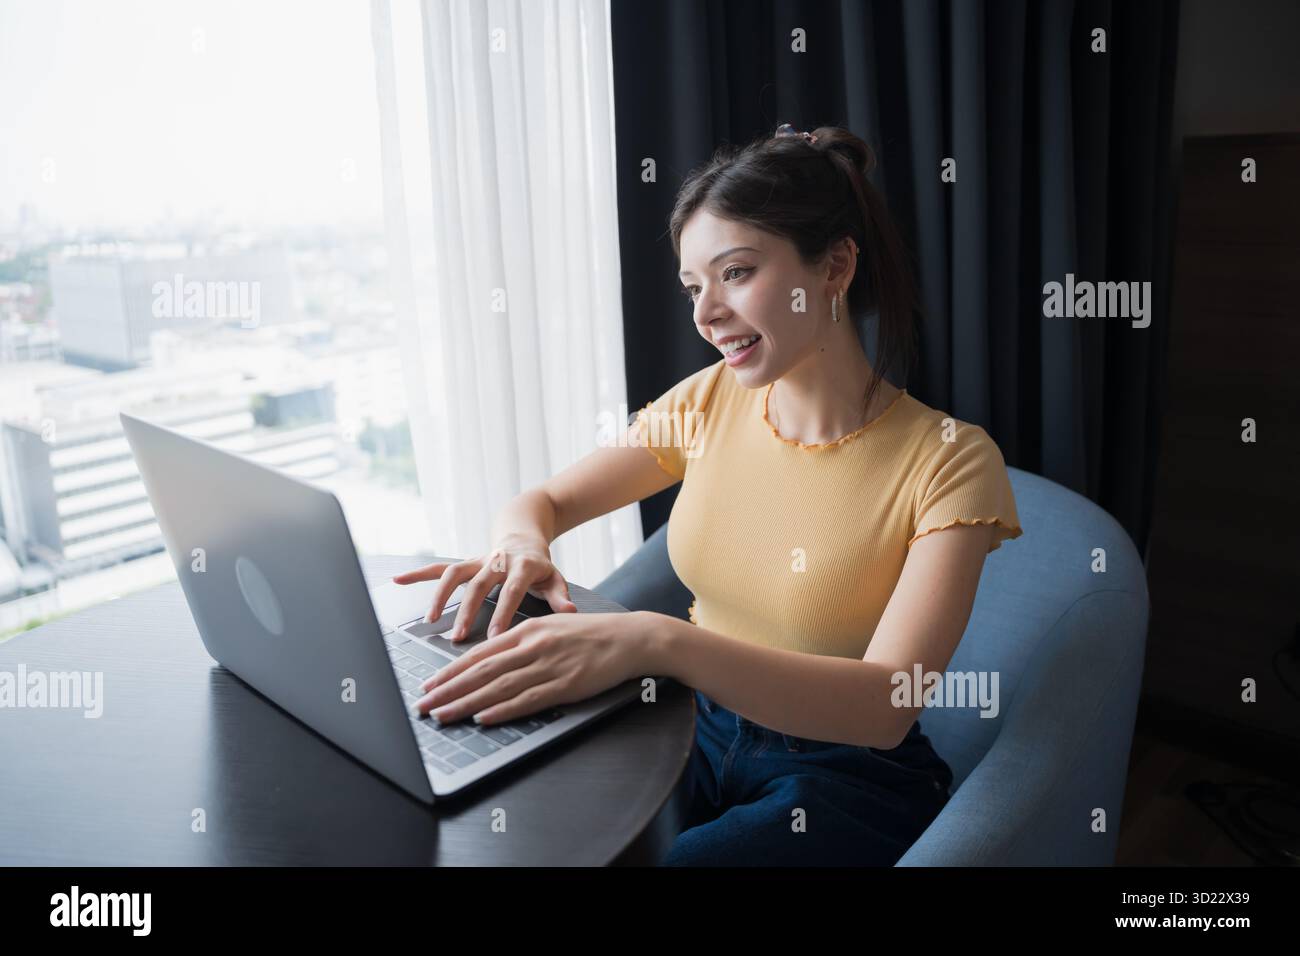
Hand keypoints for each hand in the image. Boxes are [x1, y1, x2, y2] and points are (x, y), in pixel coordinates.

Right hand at [391, 534, 576, 642]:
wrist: (524, 536)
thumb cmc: (540, 566)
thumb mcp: (555, 579)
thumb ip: (560, 598)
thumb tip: (572, 614)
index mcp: (523, 566)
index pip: (512, 591)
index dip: (503, 614)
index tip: (494, 638)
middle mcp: (497, 560)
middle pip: (479, 585)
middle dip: (467, 610)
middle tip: (459, 636)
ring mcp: (478, 560)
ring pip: (455, 574)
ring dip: (440, 595)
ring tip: (430, 619)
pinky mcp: (465, 561)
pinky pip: (439, 567)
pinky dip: (418, 574)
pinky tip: (399, 581)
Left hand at [410, 611, 651, 725]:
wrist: (629, 637)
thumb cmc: (590, 634)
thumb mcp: (550, 628)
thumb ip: (521, 643)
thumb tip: (490, 661)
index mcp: (527, 630)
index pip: (480, 653)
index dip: (451, 671)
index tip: (429, 685)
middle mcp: (532, 645)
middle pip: (481, 670)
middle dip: (448, 689)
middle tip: (423, 705)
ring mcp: (548, 665)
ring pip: (498, 686)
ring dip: (466, 703)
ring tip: (443, 715)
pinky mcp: (565, 684)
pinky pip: (527, 699)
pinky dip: (503, 709)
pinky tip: (484, 717)